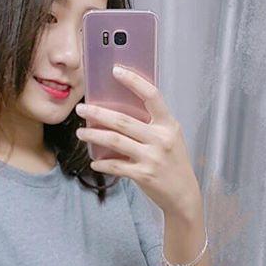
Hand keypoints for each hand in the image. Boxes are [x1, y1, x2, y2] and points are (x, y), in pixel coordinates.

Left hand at [75, 64, 199, 215]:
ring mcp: (152, 157)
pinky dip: (102, 163)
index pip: (152, 95)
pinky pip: (116, 166)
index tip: (115, 71)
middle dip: (98, 113)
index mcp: (168, 125)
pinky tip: (94, 161)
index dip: (134, 81)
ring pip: (115, 141)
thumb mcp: (170, 138)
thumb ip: (152, 124)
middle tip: (81, 109)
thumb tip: (120, 111)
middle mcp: (161, 139)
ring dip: (94, 136)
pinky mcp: (144, 175)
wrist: (183, 194)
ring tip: (81, 133)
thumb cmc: (173, 163)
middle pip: (123, 120)